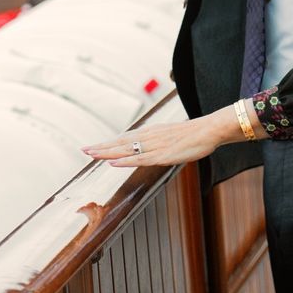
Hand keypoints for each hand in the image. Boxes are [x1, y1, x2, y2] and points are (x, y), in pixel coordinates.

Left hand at [83, 107, 246, 167]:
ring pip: (126, 150)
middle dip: (101, 147)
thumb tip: (150, 148)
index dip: (107, 143)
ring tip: (91, 154)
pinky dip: (125, 161)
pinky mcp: (163, 155)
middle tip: (84, 150)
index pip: (124, 139)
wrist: (209, 129)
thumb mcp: (171, 136)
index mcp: (150, 133)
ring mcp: (155, 146)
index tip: (92, 147)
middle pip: (121, 143)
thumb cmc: (193, 134)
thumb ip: (159, 142)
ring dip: (107, 152)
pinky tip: (113, 163)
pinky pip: (140, 159)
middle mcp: (149, 137)